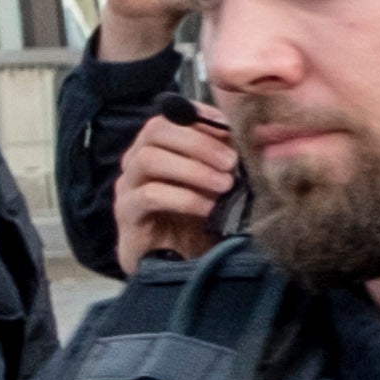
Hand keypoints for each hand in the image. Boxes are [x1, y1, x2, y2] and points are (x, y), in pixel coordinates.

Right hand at [114, 103, 242, 266]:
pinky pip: (149, 195)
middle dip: (198, 142)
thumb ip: (225, 161)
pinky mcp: (127, 213)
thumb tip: (252, 138)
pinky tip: (208, 208)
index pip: (170, 116)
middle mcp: (137, 160)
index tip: (231, 130)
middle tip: (231, 161)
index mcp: (158, 147)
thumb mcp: (217, 186)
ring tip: (225, 184)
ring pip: (149, 159)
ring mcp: (128, 185)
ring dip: (192, 169)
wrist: (177, 263)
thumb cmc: (197, 220)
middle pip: (157, 131)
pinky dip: (184, 198)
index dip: (201, 118)